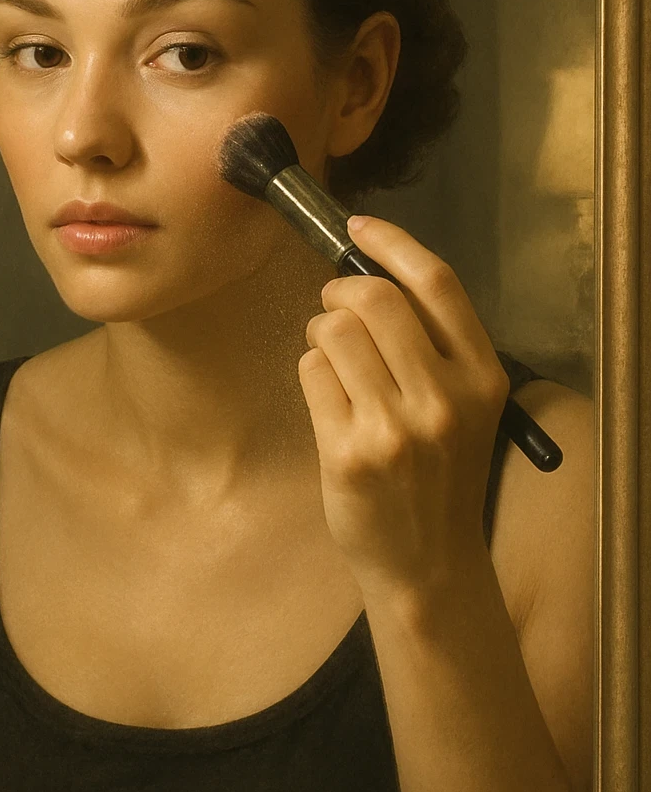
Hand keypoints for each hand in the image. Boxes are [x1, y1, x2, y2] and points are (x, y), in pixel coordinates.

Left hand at [297, 215, 509, 596]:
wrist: (428, 564)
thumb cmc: (440, 476)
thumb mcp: (465, 408)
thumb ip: (434, 347)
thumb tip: (368, 277)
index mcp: (482, 376)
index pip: (436, 283)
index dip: (391, 242)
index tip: (357, 227)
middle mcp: (444, 397)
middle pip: (373, 299)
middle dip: (339, 293)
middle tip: (332, 307)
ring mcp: (395, 427)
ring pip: (333, 332)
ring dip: (319, 333)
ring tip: (330, 359)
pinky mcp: (348, 452)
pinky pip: (310, 373)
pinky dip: (310, 372)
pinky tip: (327, 399)